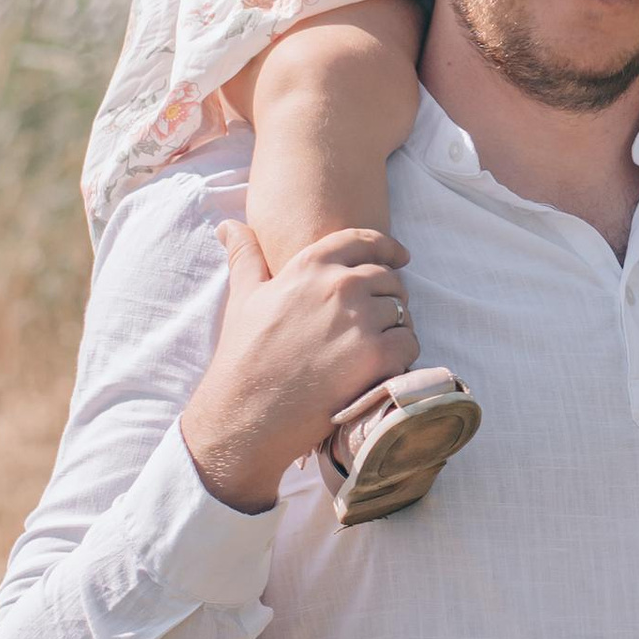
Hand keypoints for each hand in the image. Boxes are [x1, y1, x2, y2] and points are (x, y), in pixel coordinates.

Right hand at [179, 223, 420, 511]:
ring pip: (402, 311)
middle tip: (376, 321)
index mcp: (311, 265)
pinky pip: (410, 343)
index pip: (363, 241)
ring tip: (374, 348)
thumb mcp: (243, 297)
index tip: (399, 257)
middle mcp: (340, 286)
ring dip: (395, 328)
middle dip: (388, 296)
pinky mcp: (377, 356)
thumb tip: (228, 225)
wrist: (247, 414)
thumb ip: (245, 256)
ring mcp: (361, 320)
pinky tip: (381, 367)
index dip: (386, 247)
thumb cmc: (244, 356)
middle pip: (388, 278)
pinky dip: (402, 356)